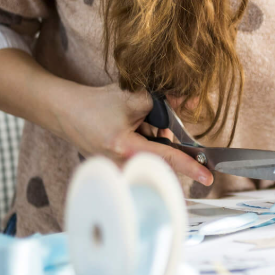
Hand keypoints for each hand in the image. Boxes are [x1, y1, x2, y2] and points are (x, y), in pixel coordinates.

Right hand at [55, 84, 212, 184]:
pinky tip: (126, 132)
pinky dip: (141, 144)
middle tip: (147, 122)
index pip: (167, 157)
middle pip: (162, 158)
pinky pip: (141, 159)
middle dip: (162, 139)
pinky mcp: (116, 170)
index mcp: (126, 148)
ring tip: (132, 125)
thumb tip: (191, 102)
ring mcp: (118, 170)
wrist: (66, 112)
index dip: (190, 165)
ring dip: (150, 140)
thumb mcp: (133, 97)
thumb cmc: (96, 104)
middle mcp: (121, 165)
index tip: (207, 177)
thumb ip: (165, 101)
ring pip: (152, 158)